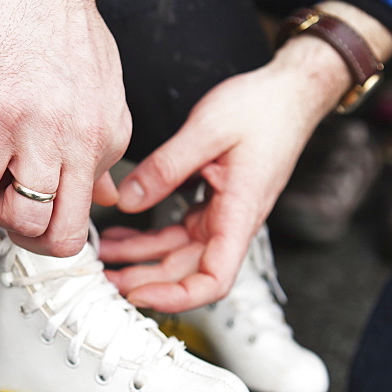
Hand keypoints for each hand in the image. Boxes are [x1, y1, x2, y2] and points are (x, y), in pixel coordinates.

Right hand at [0, 0, 130, 255]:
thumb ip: (103, 144)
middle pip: (62, 238)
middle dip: (28, 238)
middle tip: (7, 203)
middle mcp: (83, 143)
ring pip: (23, 221)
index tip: (28, 190)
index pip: (85, 216)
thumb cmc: (63, 21)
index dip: (48, 214)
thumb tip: (108, 195)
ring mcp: (41, 131)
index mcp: (110, 139)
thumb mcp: (104, 89)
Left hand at [100, 36, 352, 310]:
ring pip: (178, 253)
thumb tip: (129, 200)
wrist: (289, 93)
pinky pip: (179, 231)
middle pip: (188, 271)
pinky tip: (122, 232)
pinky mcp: (215, 203)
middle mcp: (233, 223)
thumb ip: (165, 167)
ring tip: (103, 258)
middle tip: (102, 278)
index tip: (139, 295)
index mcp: (240, 213)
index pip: (214, 279)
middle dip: (145, 280)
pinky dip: (149, 236)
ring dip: (141, 259)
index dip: (177, 297)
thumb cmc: (262, 109)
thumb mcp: (206, 130)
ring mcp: (224, 215)